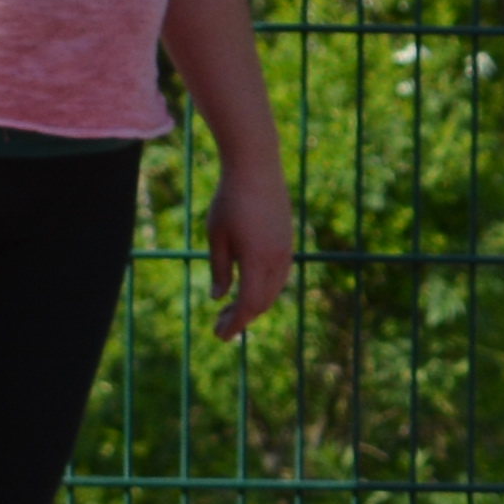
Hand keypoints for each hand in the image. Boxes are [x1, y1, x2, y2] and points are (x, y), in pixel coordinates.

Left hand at [204, 152, 298, 335]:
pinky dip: (262, 289)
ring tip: (230, 310)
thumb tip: (219, 298)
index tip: (219, 336)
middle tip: (219, 327)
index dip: (234, 324)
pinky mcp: (287, 243)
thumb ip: (220, 269)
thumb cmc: (230, 199)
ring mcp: (286, 251)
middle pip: (262, 302)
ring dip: (253, 304)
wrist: (257, 167)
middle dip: (241, 319)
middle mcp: (277, 260)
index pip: (248, 305)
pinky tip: (246, 287)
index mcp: (257, 260)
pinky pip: (278, 277)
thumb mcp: (216, 236)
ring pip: (272, 291)